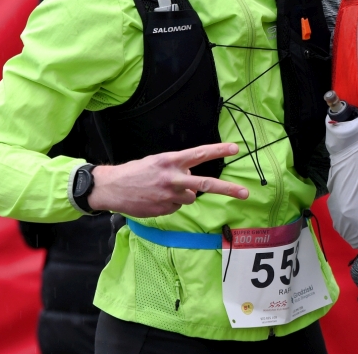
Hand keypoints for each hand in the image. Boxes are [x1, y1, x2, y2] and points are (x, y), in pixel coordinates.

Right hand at [86, 143, 248, 217]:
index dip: (219, 150)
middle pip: (206, 184)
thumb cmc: (135, 172)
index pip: (199, 154)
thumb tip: (193, 177)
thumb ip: (177, 167)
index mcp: (170, 160)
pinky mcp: (165, 209)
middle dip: (228, 189)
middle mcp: (173, 177)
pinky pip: (177, 206)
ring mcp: (169, 196)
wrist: (112, 188)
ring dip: (183, 194)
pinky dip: (171, 203)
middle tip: (246, 193)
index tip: (236, 148)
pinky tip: (156, 198)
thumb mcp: (157, 161)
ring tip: (163, 190)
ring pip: (190, 197)